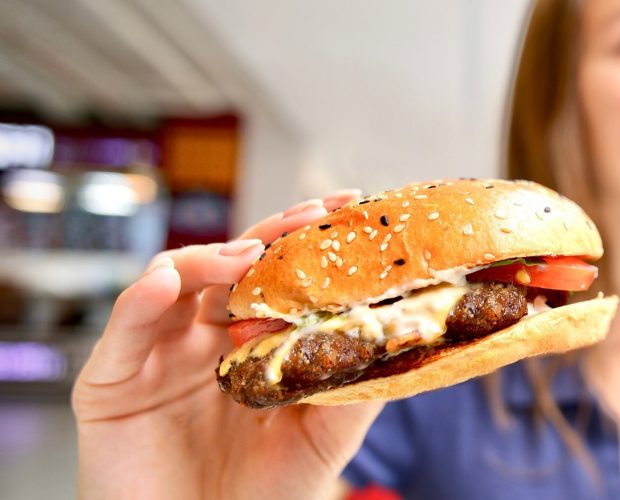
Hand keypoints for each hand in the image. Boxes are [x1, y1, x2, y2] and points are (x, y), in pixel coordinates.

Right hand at [72, 190, 381, 499]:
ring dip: (211, 258)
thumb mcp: (322, 438)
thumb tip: (403, 336)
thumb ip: (354, 387)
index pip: (277, 278)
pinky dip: (141, 298)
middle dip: (270, 236)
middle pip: (230, 267)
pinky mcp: (109, 384)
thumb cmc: (263, 499)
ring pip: (173, 281)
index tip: (346, 208)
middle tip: (309, 215)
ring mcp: (156, 357)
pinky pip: (122, 329)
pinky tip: (168, 282)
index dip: (305, 241)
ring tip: (246, 256)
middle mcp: (203, 341)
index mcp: (250, 346)